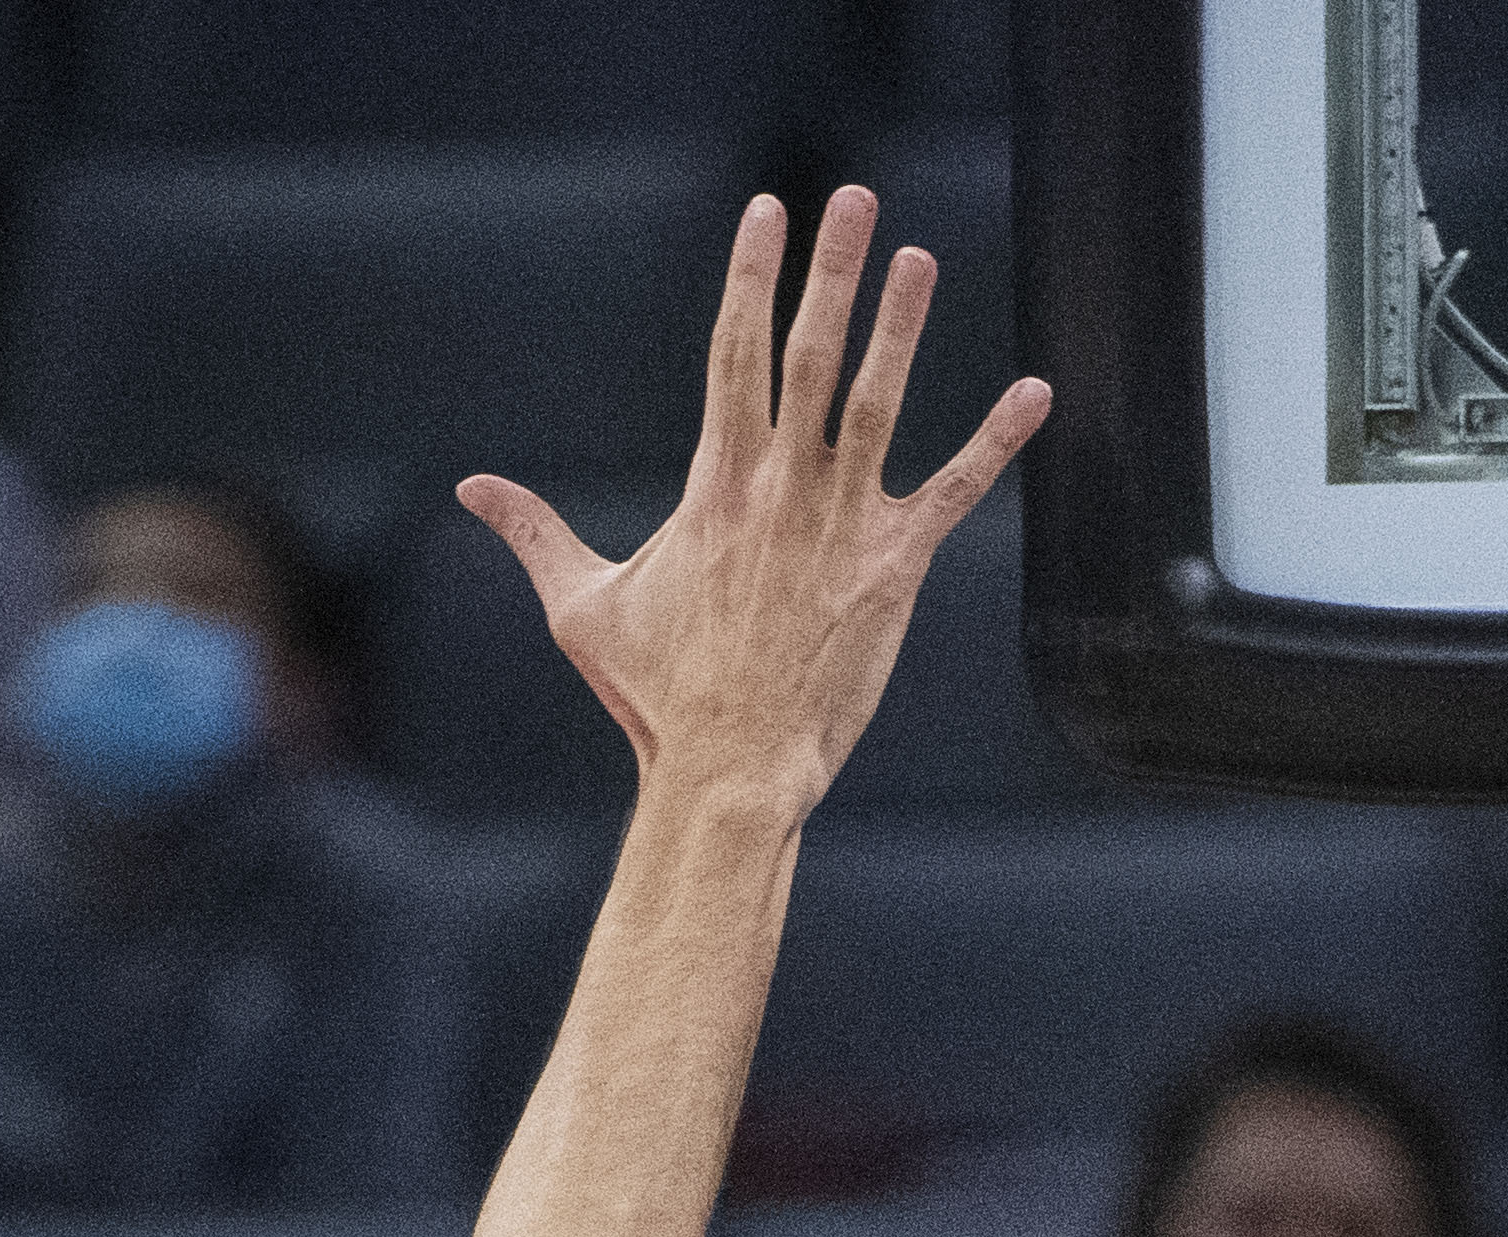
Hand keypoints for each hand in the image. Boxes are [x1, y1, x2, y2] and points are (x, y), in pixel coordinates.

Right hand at [460, 191, 1040, 815]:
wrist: (732, 769)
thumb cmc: (658, 697)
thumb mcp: (582, 608)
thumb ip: (535, 533)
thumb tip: (471, 490)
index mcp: (714, 484)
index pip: (733, 352)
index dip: (751, 276)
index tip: (766, 212)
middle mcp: (780, 488)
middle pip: (807, 353)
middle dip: (828, 270)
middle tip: (851, 197)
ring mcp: (841, 524)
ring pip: (878, 402)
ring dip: (903, 325)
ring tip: (920, 258)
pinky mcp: (894, 569)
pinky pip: (955, 491)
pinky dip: (998, 440)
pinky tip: (1037, 392)